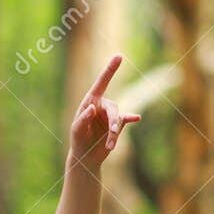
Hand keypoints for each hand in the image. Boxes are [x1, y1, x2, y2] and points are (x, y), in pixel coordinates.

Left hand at [68, 53, 140, 167]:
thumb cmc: (78, 141)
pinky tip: (137, 118)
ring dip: (114, 133)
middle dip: (113, 121)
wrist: (86, 157)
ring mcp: (110, 116)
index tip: (119, 56)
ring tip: (109, 146)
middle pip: (113, 108)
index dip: (110, 70)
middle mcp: (101, 106)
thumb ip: (83, 118)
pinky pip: (126, 120)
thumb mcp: (76, 130)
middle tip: (112, 132)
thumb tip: (92, 108)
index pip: (101, 83)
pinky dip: (131, 118)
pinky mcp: (117, 126)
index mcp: (90, 101)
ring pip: (118, 119)